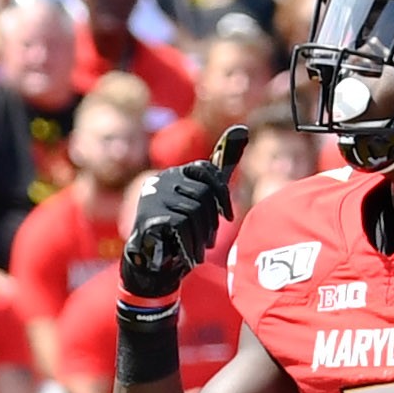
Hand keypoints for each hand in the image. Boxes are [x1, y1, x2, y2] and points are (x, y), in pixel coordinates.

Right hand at [122, 127, 248, 296]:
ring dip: (202, 235)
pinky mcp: (150, 214)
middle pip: (203, 194)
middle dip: (212, 221)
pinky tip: (190, 254)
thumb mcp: (202, 200)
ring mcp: (154, 197)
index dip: (221, 194)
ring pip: (195, 211)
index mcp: (175, 174)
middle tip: (210, 240)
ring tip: (199, 248)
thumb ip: (219, 171)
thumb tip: (243, 128)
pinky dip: (190, 244)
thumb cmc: (181, 231)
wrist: (150, 264)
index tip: (228, 216)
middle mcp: (162, 180)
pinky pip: (182, 225)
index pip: (205, 170)